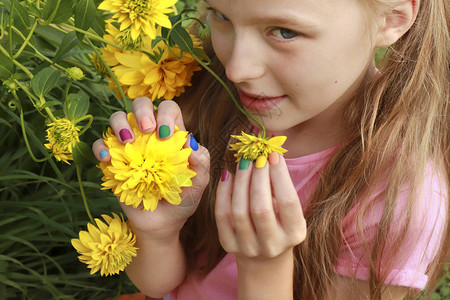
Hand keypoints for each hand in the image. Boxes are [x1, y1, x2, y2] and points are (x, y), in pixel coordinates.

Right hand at [92, 97, 209, 239]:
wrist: (162, 224)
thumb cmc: (182, 200)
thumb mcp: (198, 183)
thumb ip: (201, 163)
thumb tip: (191, 143)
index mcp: (172, 136)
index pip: (169, 109)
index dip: (166, 114)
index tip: (166, 134)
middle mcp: (149, 135)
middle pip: (141, 105)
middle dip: (142, 110)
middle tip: (147, 129)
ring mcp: (129, 146)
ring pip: (117, 118)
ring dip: (119, 123)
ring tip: (126, 140)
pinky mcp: (113, 161)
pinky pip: (100, 145)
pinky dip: (100, 147)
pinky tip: (106, 158)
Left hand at [215, 153, 305, 259]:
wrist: (263, 255)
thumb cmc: (279, 221)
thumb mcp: (287, 208)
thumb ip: (280, 186)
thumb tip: (268, 155)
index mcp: (294, 233)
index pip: (288, 202)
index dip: (280, 176)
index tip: (273, 155)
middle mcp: (272, 245)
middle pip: (261, 208)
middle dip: (258, 177)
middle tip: (256, 157)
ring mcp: (249, 247)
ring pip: (239, 211)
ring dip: (240, 181)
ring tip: (243, 163)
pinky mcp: (229, 245)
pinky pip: (222, 215)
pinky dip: (223, 192)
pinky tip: (228, 175)